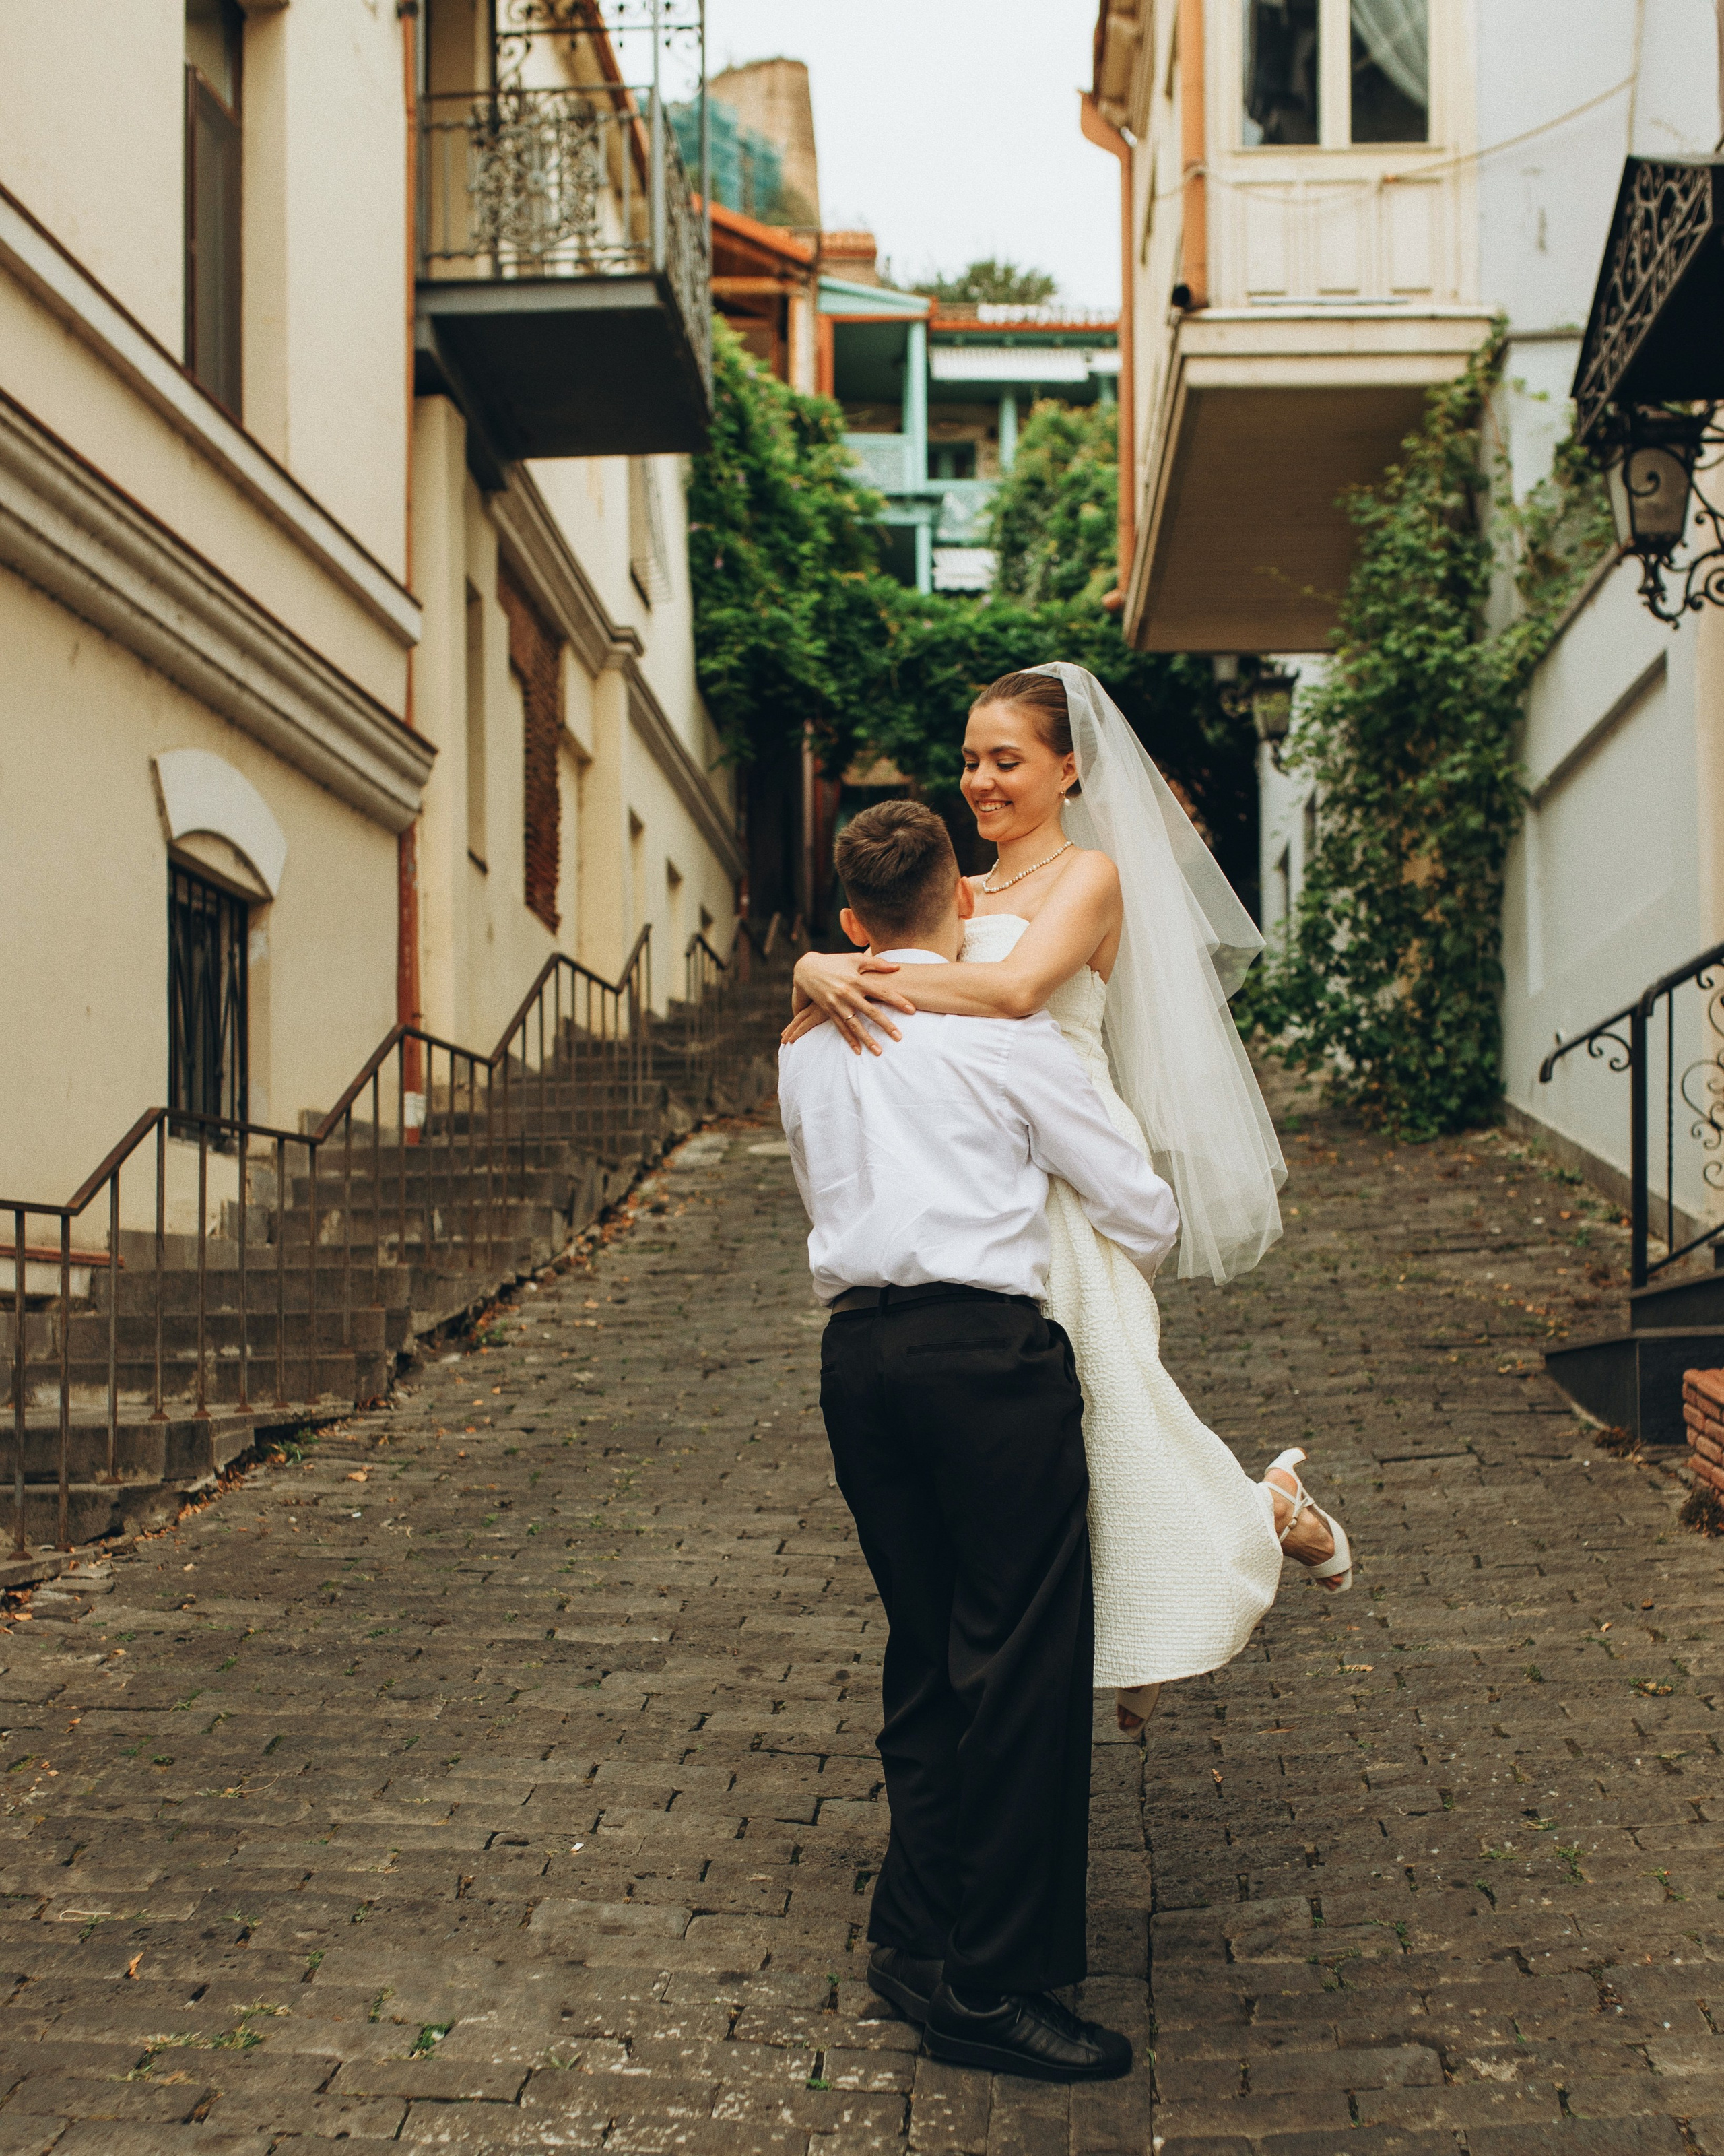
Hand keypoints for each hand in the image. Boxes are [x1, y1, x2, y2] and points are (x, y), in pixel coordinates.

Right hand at [787, 951, 914, 1056]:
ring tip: (879, 1052)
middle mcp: (848, 993)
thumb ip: (876, 963)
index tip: (912, 1010)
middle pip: (871, 1012)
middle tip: (899, 1037)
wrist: (806, 969)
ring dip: (867, 1039)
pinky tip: (858, 1051)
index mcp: (857, 980)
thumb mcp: (854, 959)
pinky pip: (841, 1028)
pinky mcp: (829, 1011)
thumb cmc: (835, 962)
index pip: (882, 991)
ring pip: (855, 1025)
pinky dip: (849, 1040)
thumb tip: (897, 967)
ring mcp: (838, 1004)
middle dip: (886, 1025)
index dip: (898, 1000)